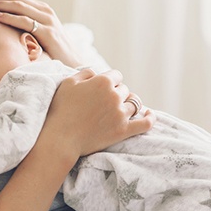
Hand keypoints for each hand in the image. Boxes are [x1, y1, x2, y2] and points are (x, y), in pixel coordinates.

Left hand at [0, 0, 82, 66]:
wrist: (74, 65)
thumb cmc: (54, 53)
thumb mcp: (39, 37)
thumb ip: (27, 28)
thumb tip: (6, 29)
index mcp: (42, 10)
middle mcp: (45, 11)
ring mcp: (47, 20)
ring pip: (18, 6)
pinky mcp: (48, 32)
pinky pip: (25, 21)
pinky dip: (9, 17)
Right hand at [41, 68, 155, 161]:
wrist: (61, 138)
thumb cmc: (61, 109)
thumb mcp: (68, 83)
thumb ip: (85, 73)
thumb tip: (97, 73)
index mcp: (103, 81)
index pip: (116, 75)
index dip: (109, 81)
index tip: (102, 89)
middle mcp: (115, 95)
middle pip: (124, 90)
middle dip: (117, 93)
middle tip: (104, 103)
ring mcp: (121, 114)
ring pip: (134, 104)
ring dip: (127, 105)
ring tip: (120, 109)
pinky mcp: (124, 130)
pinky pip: (145, 123)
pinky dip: (149, 118)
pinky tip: (149, 114)